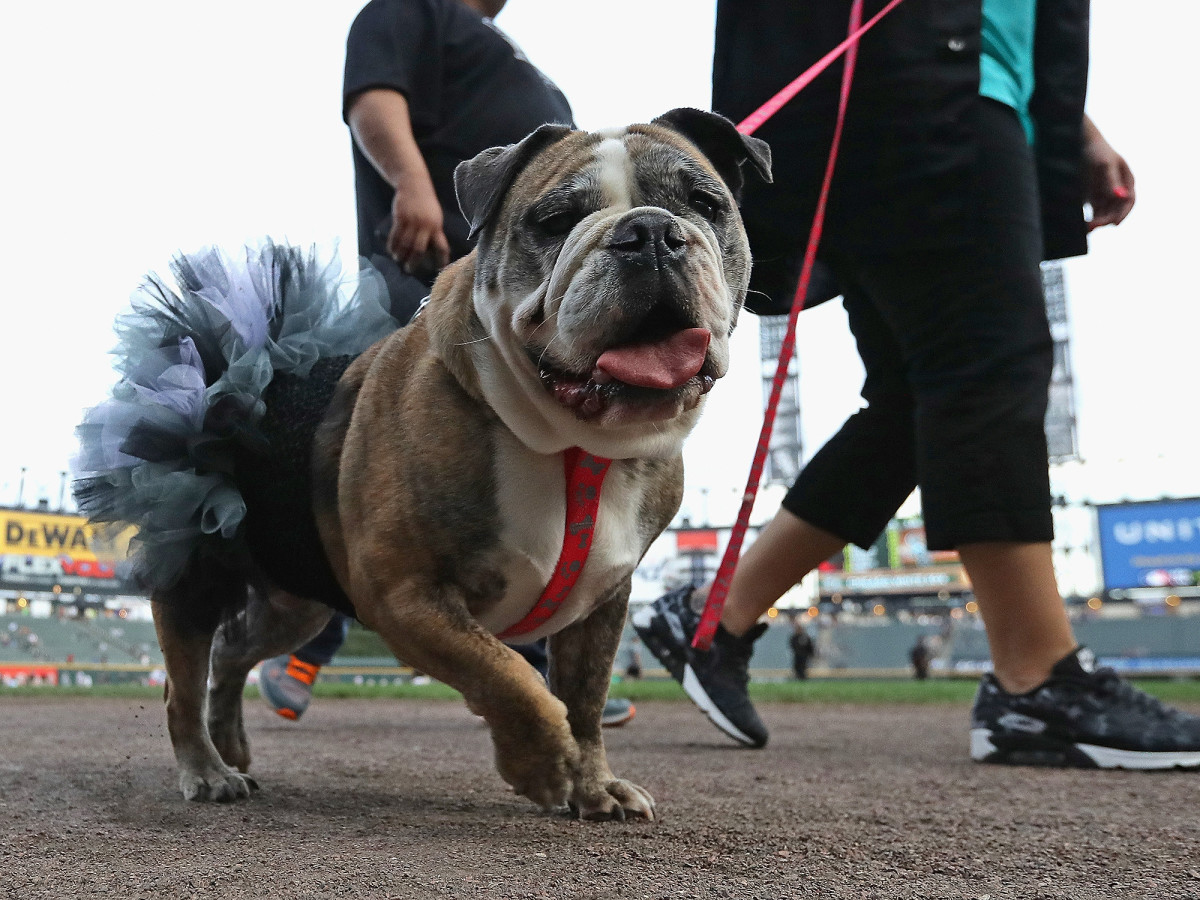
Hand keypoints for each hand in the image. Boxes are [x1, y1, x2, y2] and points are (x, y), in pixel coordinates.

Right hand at [388, 172, 450, 275]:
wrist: (414, 183)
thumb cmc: (426, 201)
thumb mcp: (435, 216)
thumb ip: (433, 231)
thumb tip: (430, 249)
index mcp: (437, 226)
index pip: (441, 247)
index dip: (441, 259)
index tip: (439, 269)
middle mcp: (425, 225)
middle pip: (419, 249)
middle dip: (414, 261)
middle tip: (410, 269)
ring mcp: (412, 221)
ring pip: (405, 244)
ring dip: (401, 254)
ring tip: (398, 259)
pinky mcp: (400, 217)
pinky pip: (395, 235)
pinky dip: (392, 245)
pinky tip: (391, 250)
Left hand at [1082, 115, 1134, 230]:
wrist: (1080, 145)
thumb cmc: (1096, 151)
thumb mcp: (1104, 165)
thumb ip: (1111, 180)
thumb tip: (1121, 196)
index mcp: (1127, 180)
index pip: (1129, 200)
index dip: (1123, 213)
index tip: (1114, 224)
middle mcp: (1118, 190)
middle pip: (1116, 210)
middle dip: (1106, 219)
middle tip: (1092, 226)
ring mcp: (1106, 194)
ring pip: (1105, 213)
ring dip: (1097, 222)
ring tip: (1085, 229)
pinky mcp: (1093, 198)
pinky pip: (1094, 212)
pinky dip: (1090, 219)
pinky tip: (1082, 226)